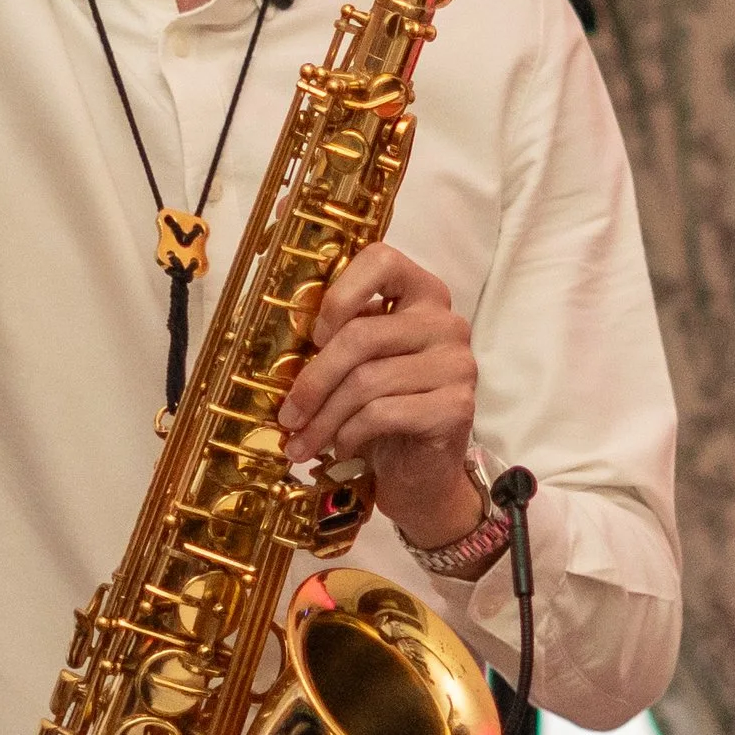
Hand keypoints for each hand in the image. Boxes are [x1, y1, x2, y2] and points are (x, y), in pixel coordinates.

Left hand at [277, 243, 481, 553]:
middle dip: (313, 381)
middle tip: (287, 415)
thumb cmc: (383, 412)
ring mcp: (457, 363)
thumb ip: (337, 342)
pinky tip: (342, 450)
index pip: (382, 260)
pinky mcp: (457, 406)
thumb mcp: (357, 367)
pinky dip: (349, 435)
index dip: (340, 294)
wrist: (422, 474)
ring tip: (301, 443)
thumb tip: (277, 346)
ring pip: (367, 381)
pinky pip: (383, 413)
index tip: (314, 336)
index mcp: (422, 294)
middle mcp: (446, 322)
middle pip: (362, 335)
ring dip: (324, 419)